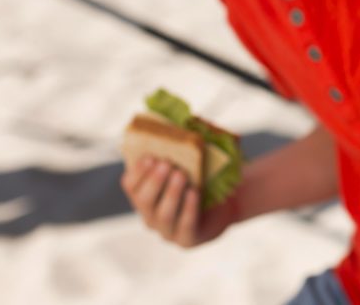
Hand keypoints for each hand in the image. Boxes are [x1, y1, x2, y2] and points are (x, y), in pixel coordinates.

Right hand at [121, 156, 238, 247]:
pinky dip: (188, 209)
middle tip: (166, 163)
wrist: (228, 202)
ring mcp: (167, 231)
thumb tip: (183, 118)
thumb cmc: (205, 178)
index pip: (131, 186)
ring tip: (181, 175)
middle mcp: (151, 215)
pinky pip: (185, 226)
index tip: (149, 156)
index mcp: (145, 195)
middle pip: (144, 201)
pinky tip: (194, 193)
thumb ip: (182, 147)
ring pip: (163, 215)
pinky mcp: (187, 240)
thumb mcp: (191, 161)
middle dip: (154, 181)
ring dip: (170, 193)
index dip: (137, 172)